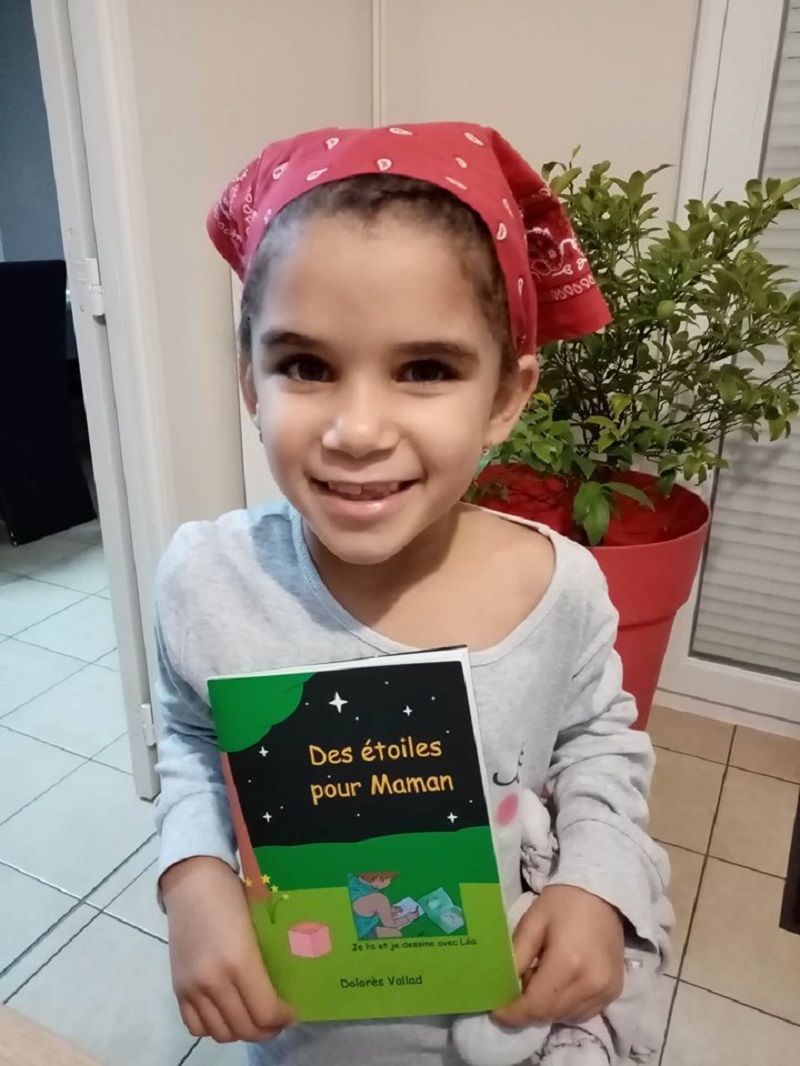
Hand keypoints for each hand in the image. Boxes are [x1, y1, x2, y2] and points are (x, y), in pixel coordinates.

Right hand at [161, 857, 294, 1042]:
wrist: (193, 882)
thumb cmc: (234, 895)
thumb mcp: (260, 926)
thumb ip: (268, 961)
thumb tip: (285, 988)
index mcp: (241, 961)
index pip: (266, 1012)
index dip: (283, 1017)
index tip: (292, 1011)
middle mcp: (214, 981)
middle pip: (245, 1029)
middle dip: (267, 1029)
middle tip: (277, 1019)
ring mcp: (192, 988)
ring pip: (221, 1033)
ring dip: (241, 1031)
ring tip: (253, 1017)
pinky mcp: (178, 988)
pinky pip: (196, 1026)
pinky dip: (214, 1026)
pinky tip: (226, 1012)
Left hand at [493, 885, 623, 1026]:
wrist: (602, 894)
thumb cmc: (562, 903)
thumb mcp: (532, 922)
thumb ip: (517, 957)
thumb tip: (504, 986)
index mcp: (568, 963)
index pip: (535, 1005)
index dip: (513, 1013)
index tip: (496, 1012)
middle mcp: (590, 984)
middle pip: (550, 1014)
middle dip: (527, 1009)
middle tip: (515, 991)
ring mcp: (606, 991)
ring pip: (566, 1017)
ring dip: (546, 1009)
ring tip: (538, 982)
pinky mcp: (615, 992)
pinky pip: (583, 1013)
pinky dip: (565, 1008)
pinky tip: (558, 987)